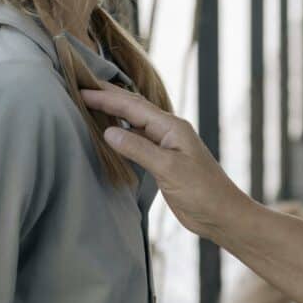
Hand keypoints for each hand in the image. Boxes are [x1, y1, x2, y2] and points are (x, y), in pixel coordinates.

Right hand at [81, 82, 255, 239]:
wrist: (221, 214)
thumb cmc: (202, 191)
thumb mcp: (169, 169)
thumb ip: (139, 149)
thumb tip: (109, 131)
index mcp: (172, 127)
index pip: (133, 107)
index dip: (106, 98)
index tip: (81, 90)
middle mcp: (169, 132)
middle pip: (134, 109)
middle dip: (109, 98)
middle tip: (80, 89)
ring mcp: (166, 146)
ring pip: (135, 124)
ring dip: (114, 114)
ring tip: (90, 106)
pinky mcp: (163, 162)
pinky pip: (138, 141)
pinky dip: (121, 135)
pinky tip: (110, 135)